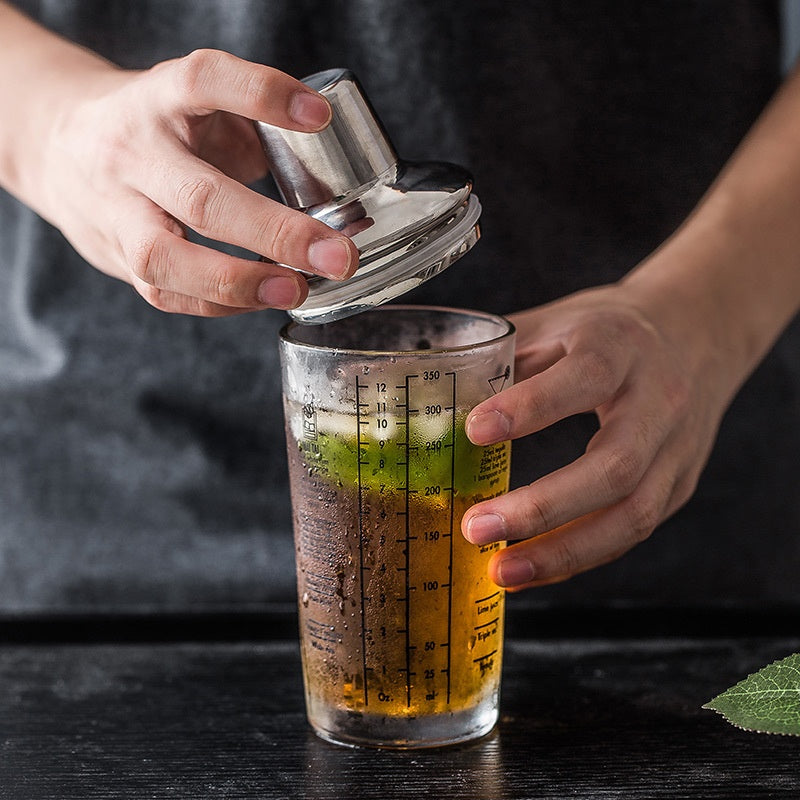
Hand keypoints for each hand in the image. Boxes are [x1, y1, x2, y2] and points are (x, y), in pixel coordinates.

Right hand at [40, 49, 357, 314]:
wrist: (59, 150)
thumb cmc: (152, 130)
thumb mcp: (194, 106)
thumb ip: (253, 129)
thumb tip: (331, 181)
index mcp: (157, 99)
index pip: (203, 83)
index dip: (260, 95)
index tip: (317, 116)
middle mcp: (132, 154)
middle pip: (201, 198)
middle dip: (276, 233)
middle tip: (336, 256)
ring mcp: (118, 212)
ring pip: (167, 259)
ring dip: (239, 283)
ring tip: (295, 290)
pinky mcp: (116, 258)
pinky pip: (167, 294)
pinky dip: (220, 304)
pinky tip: (261, 300)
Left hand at [461, 280, 736, 589]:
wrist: (698, 331)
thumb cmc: (612, 329)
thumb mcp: (560, 321)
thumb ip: (503, 354)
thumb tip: (431, 391)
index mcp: (620, 346)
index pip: (585, 376)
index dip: (531, 406)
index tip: (475, 430)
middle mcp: (658, 400)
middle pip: (615, 466)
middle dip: (542, 507)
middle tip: (476, 528)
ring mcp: (675, 449)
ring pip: (632, 514)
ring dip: (562, 552)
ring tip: (502, 572)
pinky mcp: (678, 484)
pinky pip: (632, 530)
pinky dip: (580, 555)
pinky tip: (535, 568)